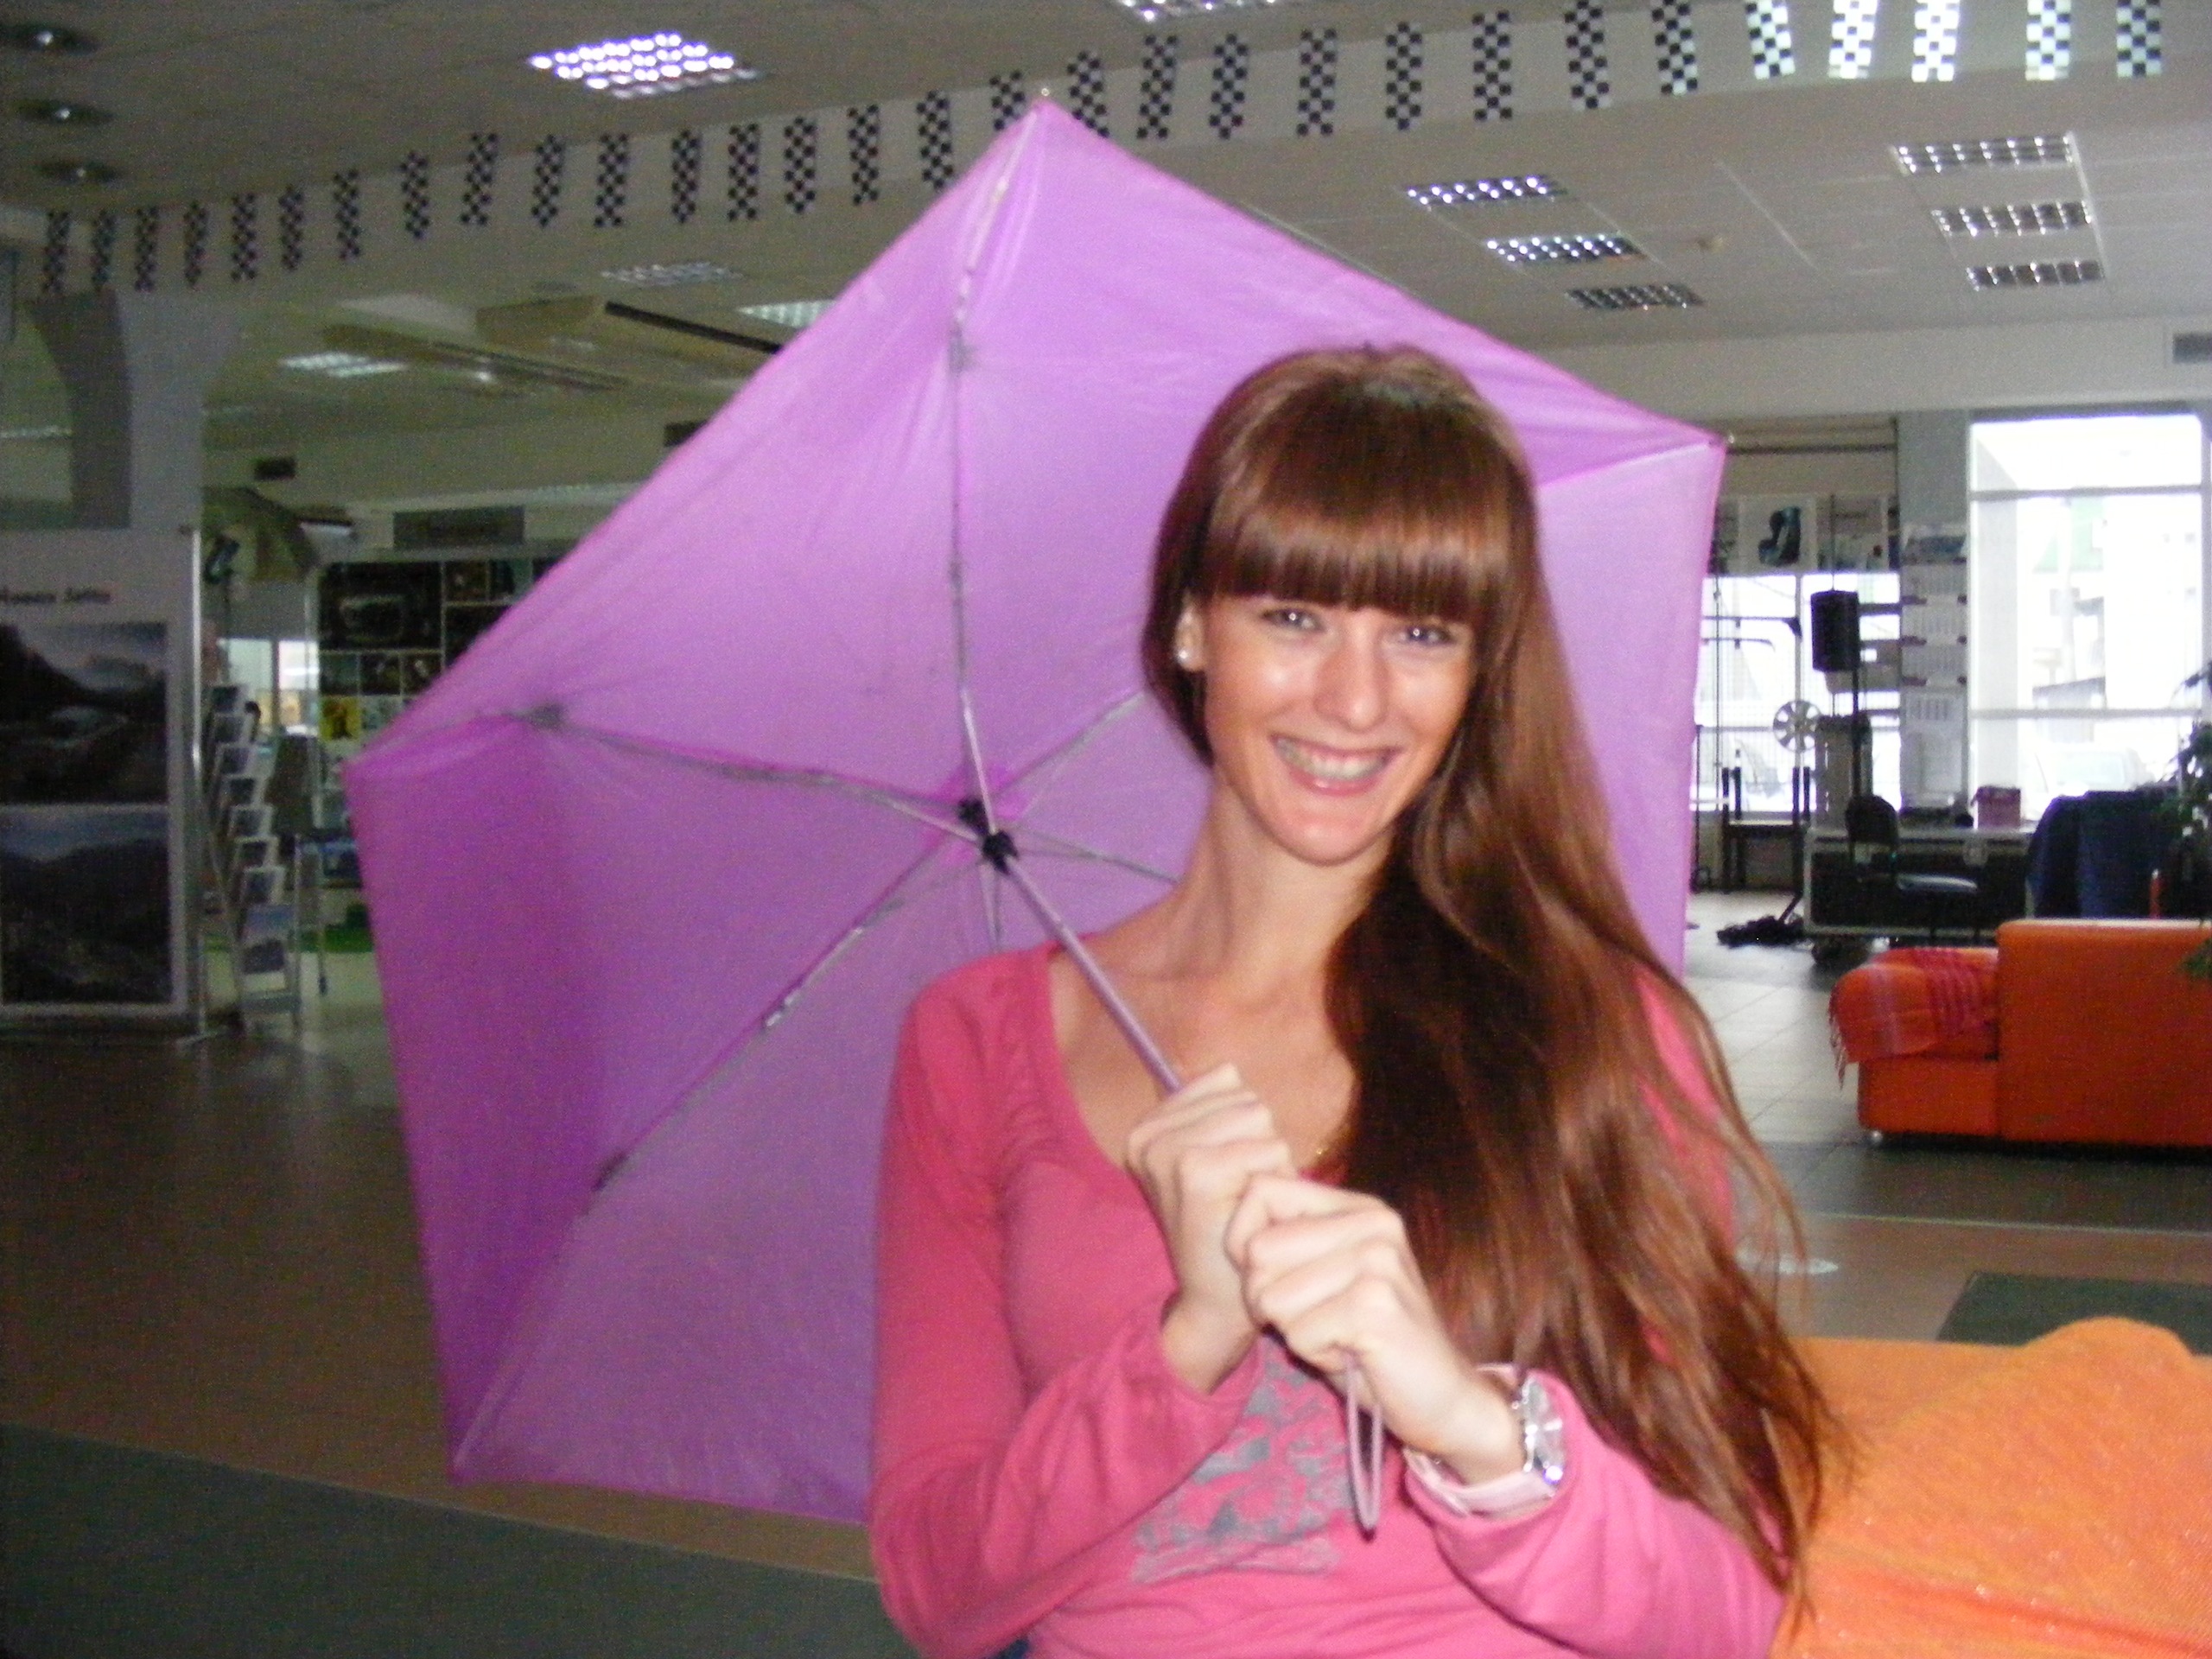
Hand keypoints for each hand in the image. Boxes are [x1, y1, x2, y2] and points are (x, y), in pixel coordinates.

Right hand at [1124, 1063, 1297, 1392]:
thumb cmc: (1226, 1227)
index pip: (1226, 1080)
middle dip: (1259, 1144)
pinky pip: (1268, 1149)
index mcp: (1147, 1128)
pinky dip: (1275, 1183)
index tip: (1224, 1176)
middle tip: (1237, 1193)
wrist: (1215, 1300)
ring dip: (1269, 1164)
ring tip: (1245, 1202)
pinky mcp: (1195, 1173)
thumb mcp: (1214, 1160)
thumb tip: (1230, 1070)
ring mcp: (1168, 1152)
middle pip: (1246, 1099)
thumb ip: (1218, 1111)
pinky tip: (1250, 1215)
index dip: (1244, 1129)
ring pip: (1260, 1120)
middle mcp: (1147, 1135)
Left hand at [1226, 1175, 1522, 1483]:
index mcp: (1358, 1207)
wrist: (1445, 1399)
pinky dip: (1316, 1355)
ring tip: (1341, 1336)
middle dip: (1267, 1299)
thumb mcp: (1326, 1279)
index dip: (1244, 1241)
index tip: (1274, 1280)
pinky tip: (1355, 1354)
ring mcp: (1378, 1261)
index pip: (1263, 1190)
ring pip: (1272, 1296)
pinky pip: (1299, 1333)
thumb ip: (1288, 1247)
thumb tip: (1236, 1236)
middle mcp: (1372, 1223)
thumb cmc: (1372, 1343)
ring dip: (1296, 1331)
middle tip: (1315, 1321)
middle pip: (1258, 1250)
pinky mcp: (1377, 1306)